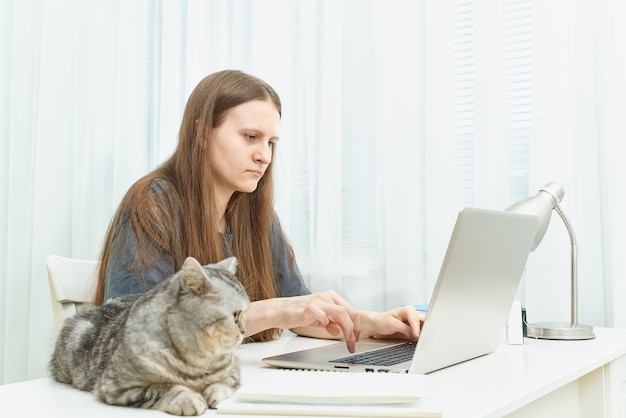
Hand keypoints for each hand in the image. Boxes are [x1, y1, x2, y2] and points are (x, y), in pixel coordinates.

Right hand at [246, 291, 361, 351]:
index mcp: (331, 297)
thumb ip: (330, 323)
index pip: (351, 310)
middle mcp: (326, 297)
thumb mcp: (319, 319)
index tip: (357, 337)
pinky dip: (326, 320)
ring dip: (346, 329)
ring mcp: (318, 301)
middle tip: (353, 343)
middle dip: (354, 330)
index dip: (357, 325)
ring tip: (347, 341)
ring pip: (340, 312)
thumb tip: (339, 331)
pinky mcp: (308, 307)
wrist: (281, 311)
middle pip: (348, 312)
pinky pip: (321, 312)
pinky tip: (326, 327)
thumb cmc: (298, 313)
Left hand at [362, 306, 424, 340]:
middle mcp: (412, 316)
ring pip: (424, 330)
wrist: (376, 326)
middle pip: (424, 323)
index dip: (416, 328)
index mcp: (408, 310)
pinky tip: (419, 343)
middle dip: (424, 331)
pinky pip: (420, 335)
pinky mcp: (412, 332)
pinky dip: (421, 339)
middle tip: (423, 339)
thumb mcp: (392, 324)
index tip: (416, 336)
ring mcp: (413, 324)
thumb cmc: (381, 321)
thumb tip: (416, 335)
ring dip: (423, 336)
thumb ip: (405, 329)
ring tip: (422, 342)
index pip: (416, 319)